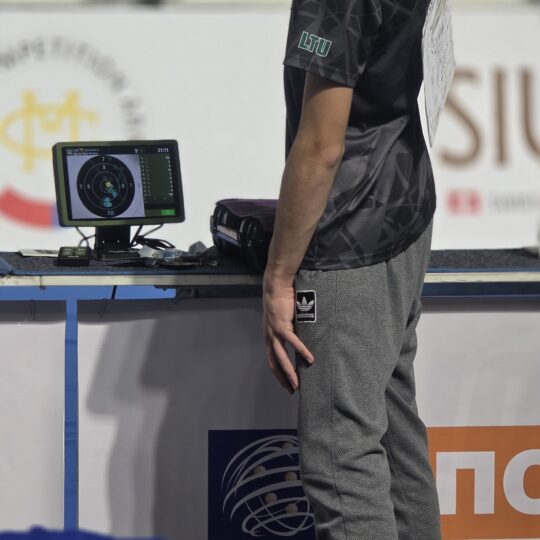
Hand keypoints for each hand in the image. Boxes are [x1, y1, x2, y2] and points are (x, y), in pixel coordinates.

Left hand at [262, 271, 314, 393]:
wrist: (276, 286)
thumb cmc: (282, 302)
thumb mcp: (284, 321)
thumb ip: (289, 331)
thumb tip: (300, 340)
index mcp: (269, 337)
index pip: (272, 361)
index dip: (279, 375)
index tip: (287, 385)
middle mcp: (269, 337)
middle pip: (275, 363)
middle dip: (283, 378)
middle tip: (293, 390)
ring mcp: (274, 332)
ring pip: (281, 357)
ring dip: (290, 371)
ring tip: (298, 383)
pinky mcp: (282, 325)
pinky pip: (293, 341)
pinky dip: (301, 351)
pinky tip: (309, 359)